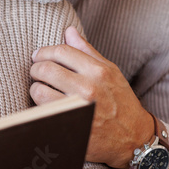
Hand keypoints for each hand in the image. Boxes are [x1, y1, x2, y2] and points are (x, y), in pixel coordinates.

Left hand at [31, 27, 153, 168]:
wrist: (133, 137)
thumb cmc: (121, 101)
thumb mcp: (110, 71)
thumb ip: (87, 51)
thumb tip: (68, 31)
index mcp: (98, 71)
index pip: (61, 51)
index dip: (44, 52)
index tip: (39, 56)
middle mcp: (88, 88)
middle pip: (46, 68)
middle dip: (36, 68)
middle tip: (37, 72)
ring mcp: (78, 109)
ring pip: (39, 90)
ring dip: (35, 88)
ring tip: (40, 89)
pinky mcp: (70, 127)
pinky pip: (42, 112)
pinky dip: (39, 107)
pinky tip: (45, 105)